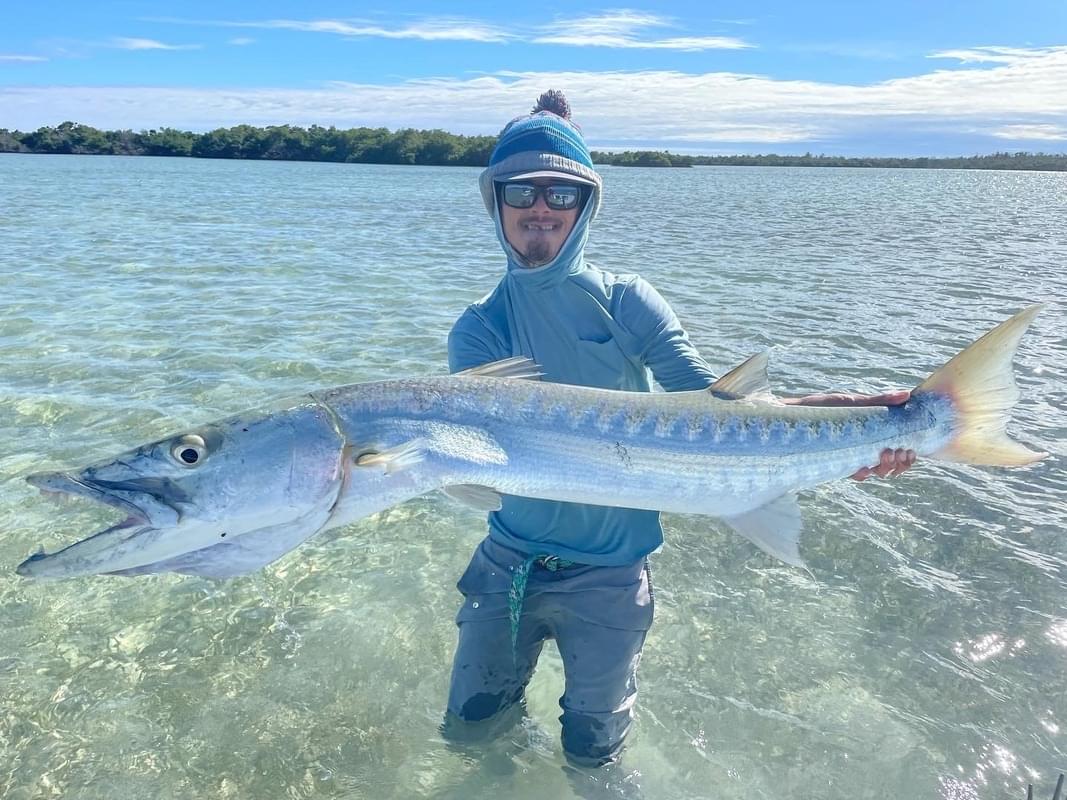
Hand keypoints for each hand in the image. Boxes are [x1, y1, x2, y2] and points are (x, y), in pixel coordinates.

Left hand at [781, 390, 916, 480]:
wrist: (792, 417)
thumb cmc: (822, 408)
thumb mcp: (852, 402)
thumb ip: (878, 401)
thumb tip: (906, 395)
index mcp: (872, 436)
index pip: (898, 453)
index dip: (908, 458)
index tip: (911, 450)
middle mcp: (864, 450)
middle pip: (891, 466)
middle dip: (900, 464)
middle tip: (900, 452)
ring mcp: (851, 458)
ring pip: (876, 472)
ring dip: (886, 468)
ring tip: (886, 454)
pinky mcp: (836, 464)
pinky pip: (855, 474)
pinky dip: (863, 473)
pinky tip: (865, 467)